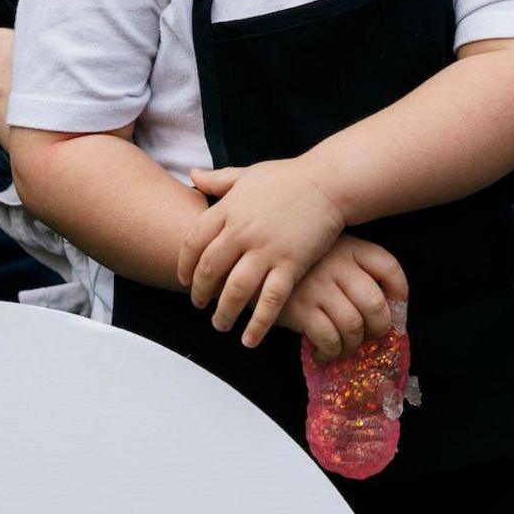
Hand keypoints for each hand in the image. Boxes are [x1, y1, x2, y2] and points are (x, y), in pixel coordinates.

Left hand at [182, 157, 351, 345]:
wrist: (329, 183)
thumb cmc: (288, 177)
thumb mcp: (249, 173)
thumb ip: (219, 179)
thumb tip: (192, 175)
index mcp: (229, 208)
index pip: (194, 242)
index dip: (185, 265)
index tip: (184, 280)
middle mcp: (242, 231)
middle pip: (209, 269)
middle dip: (200, 292)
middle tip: (199, 306)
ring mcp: (266, 249)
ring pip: (235, 290)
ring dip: (224, 312)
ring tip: (220, 324)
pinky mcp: (291, 264)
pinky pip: (270, 300)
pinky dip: (258, 323)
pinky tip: (249, 339)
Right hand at [280, 234, 408, 363]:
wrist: (256, 263)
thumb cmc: (301, 264)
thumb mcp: (331, 251)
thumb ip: (357, 270)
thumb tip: (387, 311)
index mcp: (351, 248)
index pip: (389, 267)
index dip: (400, 294)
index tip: (395, 312)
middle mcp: (338, 266)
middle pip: (375, 305)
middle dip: (379, 329)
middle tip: (370, 336)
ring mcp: (318, 287)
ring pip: (353, 326)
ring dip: (354, 345)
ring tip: (345, 346)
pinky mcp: (300, 308)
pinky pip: (328, 338)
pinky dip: (332, 351)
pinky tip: (324, 352)